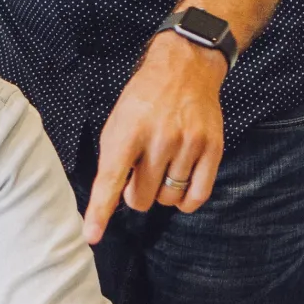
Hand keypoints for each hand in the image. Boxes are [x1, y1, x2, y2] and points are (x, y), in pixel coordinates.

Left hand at [82, 32, 226, 243]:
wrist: (184, 68)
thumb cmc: (144, 98)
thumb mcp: (117, 121)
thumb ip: (114, 158)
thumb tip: (113, 198)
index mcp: (127, 131)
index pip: (110, 179)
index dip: (100, 211)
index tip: (91, 235)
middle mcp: (159, 139)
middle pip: (141, 198)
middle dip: (135, 195)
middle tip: (138, 174)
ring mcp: (188, 144)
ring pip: (168, 198)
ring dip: (161, 192)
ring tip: (160, 168)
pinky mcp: (212, 148)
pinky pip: (198, 195)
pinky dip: (186, 200)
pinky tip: (179, 184)